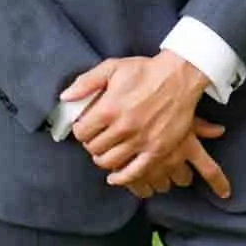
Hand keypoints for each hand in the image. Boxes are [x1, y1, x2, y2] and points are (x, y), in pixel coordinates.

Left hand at [61, 53, 231, 200]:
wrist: (180, 77)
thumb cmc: (146, 71)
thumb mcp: (113, 68)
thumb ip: (86, 82)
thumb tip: (65, 97)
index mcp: (109, 108)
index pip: (82, 132)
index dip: (80, 130)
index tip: (85, 128)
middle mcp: (124, 127)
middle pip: (94, 148)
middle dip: (92, 143)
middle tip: (96, 138)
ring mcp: (141, 140)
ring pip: (110, 162)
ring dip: (103, 159)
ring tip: (105, 151)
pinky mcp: (157, 149)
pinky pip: (135, 172)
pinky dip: (122, 178)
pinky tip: (115, 177)